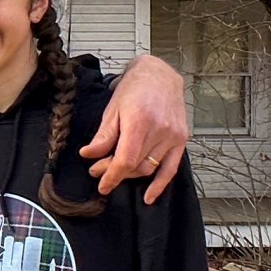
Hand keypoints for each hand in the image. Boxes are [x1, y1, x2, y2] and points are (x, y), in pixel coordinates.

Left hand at [82, 52, 190, 204]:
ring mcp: (173, 135)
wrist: (159, 74)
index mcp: (139, 121)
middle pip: (135, 165)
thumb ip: (103, 135)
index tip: (101, 183)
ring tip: (116, 171)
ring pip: (149, 168)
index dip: (111, 175)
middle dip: (115, 172)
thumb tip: (89, 155)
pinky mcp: (181, 139)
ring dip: (131, 174)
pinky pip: (171, 168)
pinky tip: (149, 196)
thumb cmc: (134, 88)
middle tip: (99, 169)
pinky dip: (160, 184)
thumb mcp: (112, 109)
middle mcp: (159, 130)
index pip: (125, 160)